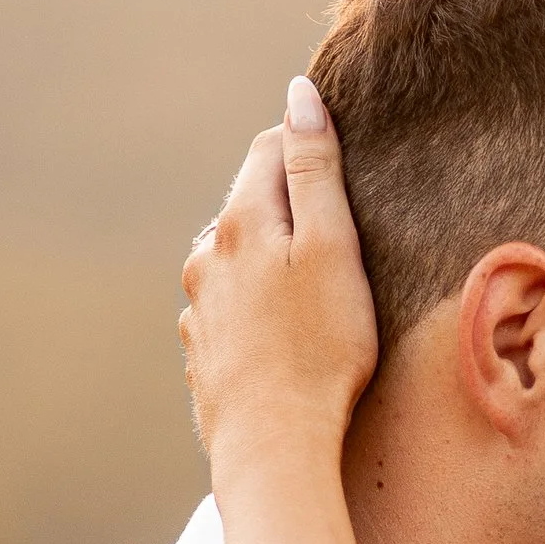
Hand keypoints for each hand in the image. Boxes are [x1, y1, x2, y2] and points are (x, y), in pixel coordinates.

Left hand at [179, 80, 379, 466]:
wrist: (275, 447)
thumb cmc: (321, 348)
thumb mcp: (333, 248)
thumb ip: (314, 168)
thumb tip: (298, 96)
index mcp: (240, 222)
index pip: (270, 148)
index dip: (309, 147)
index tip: (345, 170)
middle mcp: (206, 257)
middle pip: (250, 205)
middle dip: (290, 209)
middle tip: (340, 239)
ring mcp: (198, 309)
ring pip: (237, 261)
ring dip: (270, 263)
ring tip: (314, 297)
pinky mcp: (202, 354)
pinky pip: (231, 312)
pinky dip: (257, 311)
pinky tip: (286, 340)